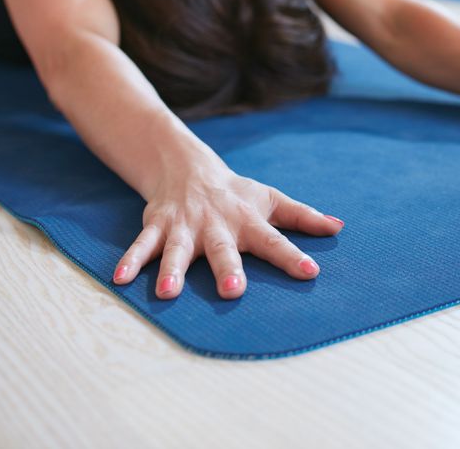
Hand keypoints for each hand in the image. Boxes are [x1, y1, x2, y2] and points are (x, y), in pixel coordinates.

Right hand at [111, 161, 343, 298]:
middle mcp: (217, 225)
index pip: (275, 241)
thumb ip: (303, 217)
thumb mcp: (271, 200)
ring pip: (179, 252)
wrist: (187, 166)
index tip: (311, 272)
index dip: (292, 257)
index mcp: (248, 222)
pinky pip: (142, 246)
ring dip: (173, 271)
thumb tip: (339, 227)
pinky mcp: (158, 227)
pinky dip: (131, 260)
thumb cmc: (236, 193)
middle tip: (233, 291)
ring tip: (169, 293)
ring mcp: (185, 227)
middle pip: (224, 250)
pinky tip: (120, 278)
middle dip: (228, 270)